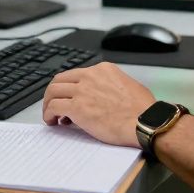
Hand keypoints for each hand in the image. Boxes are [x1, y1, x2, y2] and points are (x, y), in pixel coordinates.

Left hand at [41, 63, 155, 147]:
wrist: (145, 122)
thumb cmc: (143, 110)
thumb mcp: (129, 86)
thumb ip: (113, 85)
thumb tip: (106, 95)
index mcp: (103, 69)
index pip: (76, 74)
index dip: (69, 87)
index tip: (69, 98)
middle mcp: (90, 75)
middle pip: (60, 79)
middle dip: (53, 92)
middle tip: (53, 104)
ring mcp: (82, 90)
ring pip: (53, 91)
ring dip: (48, 103)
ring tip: (51, 115)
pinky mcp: (77, 107)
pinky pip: (54, 107)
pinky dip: (49, 114)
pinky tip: (52, 121)